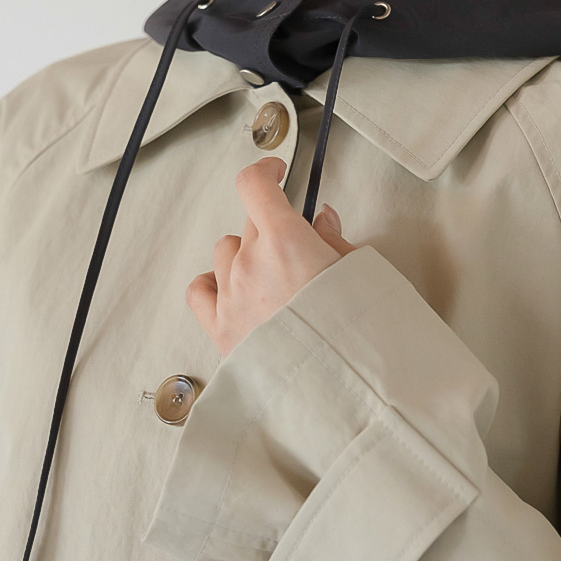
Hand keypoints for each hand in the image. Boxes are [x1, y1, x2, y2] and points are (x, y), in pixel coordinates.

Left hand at [186, 155, 359, 357]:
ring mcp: (231, 296)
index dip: (265, 171)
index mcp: (285, 241)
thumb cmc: (356, 333)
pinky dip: (214, 284)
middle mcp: (250, 263)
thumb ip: (334, 241)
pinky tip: (233, 291)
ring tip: (275, 280)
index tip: (276, 172)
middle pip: (250, 224)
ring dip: (246, 257)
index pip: (254, 185)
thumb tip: (321, 221)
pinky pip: (201, 291)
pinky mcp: (221, 329)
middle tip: (301, 251)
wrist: (341, 389)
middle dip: (274, 229)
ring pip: (225, 254)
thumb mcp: (360, 273)